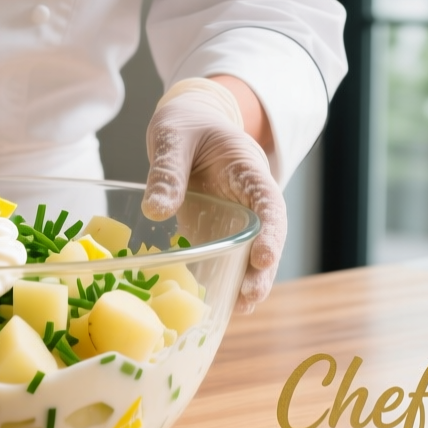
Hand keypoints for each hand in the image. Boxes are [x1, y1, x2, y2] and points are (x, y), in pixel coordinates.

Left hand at [141, 79, 285, 311]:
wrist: (189, 118)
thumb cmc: (186, 122)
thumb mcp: (173, 136)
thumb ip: (168, 170)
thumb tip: (156, 211)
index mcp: (247, 168)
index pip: (268, 202)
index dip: (271, 231)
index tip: (263, 256)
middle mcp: (249, 196)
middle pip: (267, 235)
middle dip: (263, 269)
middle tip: (249, 298)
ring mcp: (235, 214)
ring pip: (250, 250)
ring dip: (247, 279)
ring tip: (238, 309)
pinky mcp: (217, 226)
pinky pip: (226, 254)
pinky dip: (224, 277)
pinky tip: (216, 302)